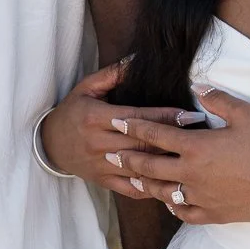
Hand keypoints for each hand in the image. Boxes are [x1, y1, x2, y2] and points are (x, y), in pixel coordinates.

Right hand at [39, 61, 189, 186]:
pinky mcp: (103, 181)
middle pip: (142, 144)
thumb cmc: (72, 111)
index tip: (190, 115)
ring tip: (193, 163)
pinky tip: (171, 185)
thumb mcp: (86, 87)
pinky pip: (130, 189)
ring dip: (167, 167)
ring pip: (139, 169)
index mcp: (95, 118)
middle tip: (201, 138)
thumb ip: (112, 74)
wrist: (48, 144)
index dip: (165, 116)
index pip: (137, 118)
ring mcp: (101, 165)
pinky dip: (151, 189)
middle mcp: (99, 143)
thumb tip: (137, 59)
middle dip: (173, 140)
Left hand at [104, 87, 249, 223]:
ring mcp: (198, 196)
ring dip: (144, 182)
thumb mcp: (244, 114)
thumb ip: (218, 99)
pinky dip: (171, 206)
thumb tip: (201, 88)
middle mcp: (190, 173)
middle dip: (127, 157)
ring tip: (131, 176)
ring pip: (161, 191)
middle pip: (149, 165)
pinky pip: (182, 212)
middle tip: (109, 153)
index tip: (118, 121)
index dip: (134, 126)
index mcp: (195, 146)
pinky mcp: (210, 214)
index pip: (156, 134)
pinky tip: (167, 201)